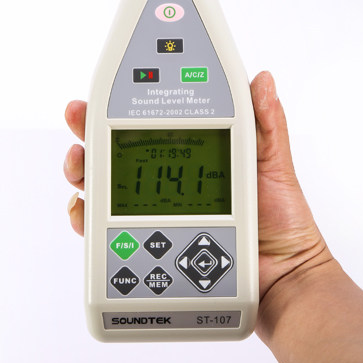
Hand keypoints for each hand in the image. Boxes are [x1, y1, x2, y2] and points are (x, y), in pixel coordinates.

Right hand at [63, 71, 331, 311]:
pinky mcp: (144, 244)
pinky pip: (103, 231)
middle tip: (79, 121)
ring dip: (82, 171)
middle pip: (114, 148)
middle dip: (88, 131)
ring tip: (80, 168)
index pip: (148, 121)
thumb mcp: (273, 164)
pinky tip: (84, 211)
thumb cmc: (283, 223)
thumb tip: (262, 81)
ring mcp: (151, 212)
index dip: (121, 104)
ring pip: (102, 185)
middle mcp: (165, 180)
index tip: (103, 94)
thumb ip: (266, 123)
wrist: (283, 282)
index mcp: (191, 152)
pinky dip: (85, 217)